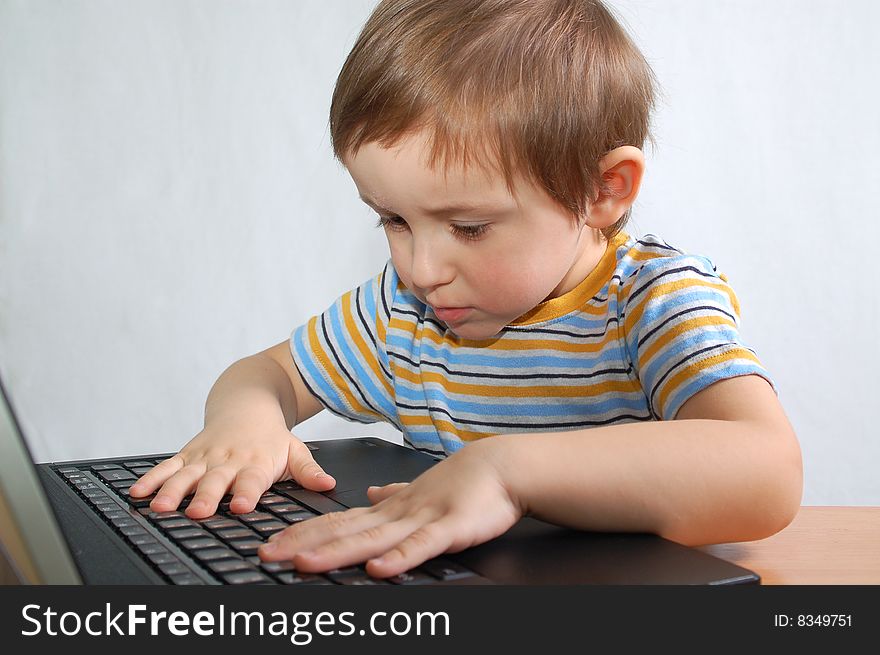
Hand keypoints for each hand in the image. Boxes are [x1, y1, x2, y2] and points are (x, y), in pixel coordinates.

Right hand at [128, 422, 334, 518]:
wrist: (247, 400)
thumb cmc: (271, 435)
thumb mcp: (294, 449)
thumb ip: (308, 471)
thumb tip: (328, 484)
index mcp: (256, 462)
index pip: (252, 480)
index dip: (247, 493)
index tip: (243, 506)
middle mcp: (228, 461)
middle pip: (216, 482)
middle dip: (207, 497)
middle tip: (200, 512)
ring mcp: (205, 458)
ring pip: (186, 476)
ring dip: (173, 492)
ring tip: (162, 507)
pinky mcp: (187, 455)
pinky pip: (167, 467)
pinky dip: (152, 479)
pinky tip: (137, 493)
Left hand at [257, 438, 523, 577]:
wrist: (502, 466)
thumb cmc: (466, 482)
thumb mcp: (420, 490)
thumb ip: (393, 493)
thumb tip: (372, 493)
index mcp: (390, 508)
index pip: (338, 521)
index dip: (304, 532)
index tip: (273, 540)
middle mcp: (397, 513)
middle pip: (343, 531)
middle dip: (303, 543)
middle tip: (267, 554)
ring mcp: (422, 519)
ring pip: (372, 539)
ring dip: (336, 552)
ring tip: (304, 563)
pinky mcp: (451, 528)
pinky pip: (422, 546)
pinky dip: (399, 558)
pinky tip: (378, 570)